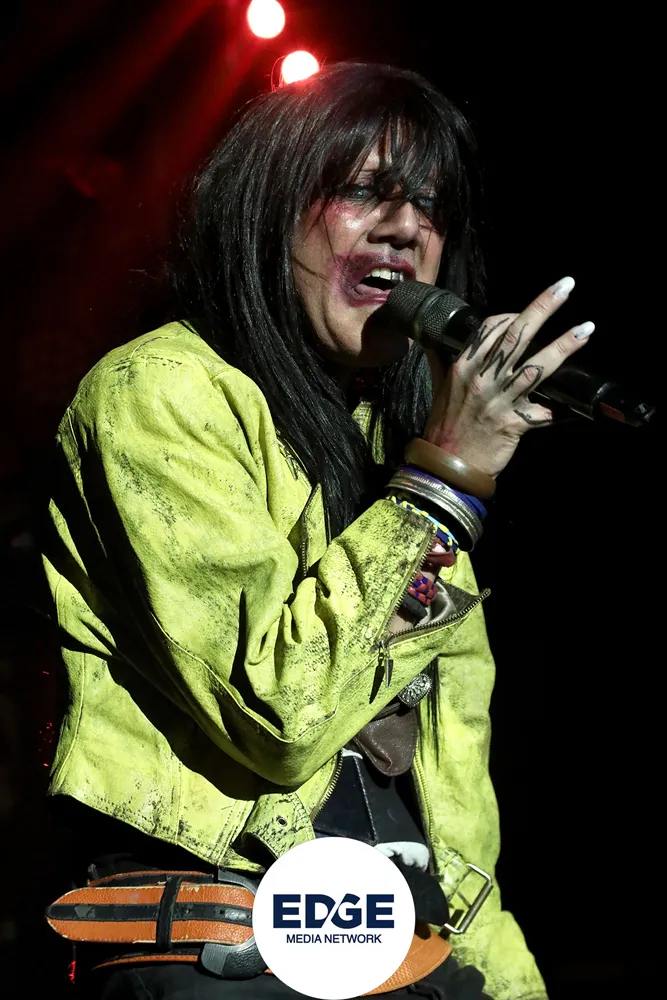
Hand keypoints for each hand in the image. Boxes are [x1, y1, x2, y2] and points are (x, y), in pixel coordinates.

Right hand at [422, 277, 593, 478]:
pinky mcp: (514, 423)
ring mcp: (500, 401)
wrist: (446, 466)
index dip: (513, 314)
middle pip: (517, 336)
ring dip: (564, 346)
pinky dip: (557, 408)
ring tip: (586, 329)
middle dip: (543, 308)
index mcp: (464, 367)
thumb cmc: (444, 428)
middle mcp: (483, 379)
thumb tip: (433, 342)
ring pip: (536, 366)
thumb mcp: (438, 389)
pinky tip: (579, 401)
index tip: (529, 310)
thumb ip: (441, 362)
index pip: (491, 328)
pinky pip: (542, 412)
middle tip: (565, 287)